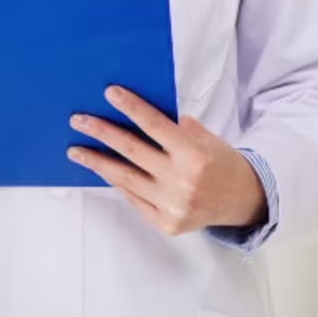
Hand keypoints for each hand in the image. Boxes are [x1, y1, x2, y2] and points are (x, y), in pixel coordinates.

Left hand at [66, 86, 266, 236]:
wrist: (242, 201)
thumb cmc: (220, 162)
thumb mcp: (206, 138)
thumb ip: (175, 127)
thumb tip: (136, 111)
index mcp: (195, 155)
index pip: (155, 125)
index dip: (130, 107)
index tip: (109, 93)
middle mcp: (182, 181)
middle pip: (132, 151)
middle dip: (101, 133)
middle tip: (77, 120)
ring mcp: (172, 206)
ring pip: (125, 178)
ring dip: (97, 162)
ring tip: (75, 150)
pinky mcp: (166, 223)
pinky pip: (133, 199)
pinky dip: (116, 182)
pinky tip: (101, 170)